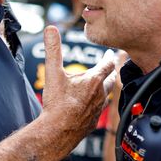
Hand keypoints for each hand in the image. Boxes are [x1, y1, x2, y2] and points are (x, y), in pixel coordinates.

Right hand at [39, 26, 114, 150]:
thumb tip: (50, 28)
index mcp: (93, 81)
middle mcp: (100, 95)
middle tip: (109, 68)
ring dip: (105, 89)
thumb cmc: (57, 104)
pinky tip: (91, 107)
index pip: (107, 65)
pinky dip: (98, 104)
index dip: (109, 58)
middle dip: (110, 73)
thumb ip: (53, 49)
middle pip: (110, 80)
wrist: (57, 132)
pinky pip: (99, 110)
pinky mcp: (93, 122)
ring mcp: (98, 110)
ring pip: (106, 96)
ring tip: (102, 86)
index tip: (110, 53)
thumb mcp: (53, 73)